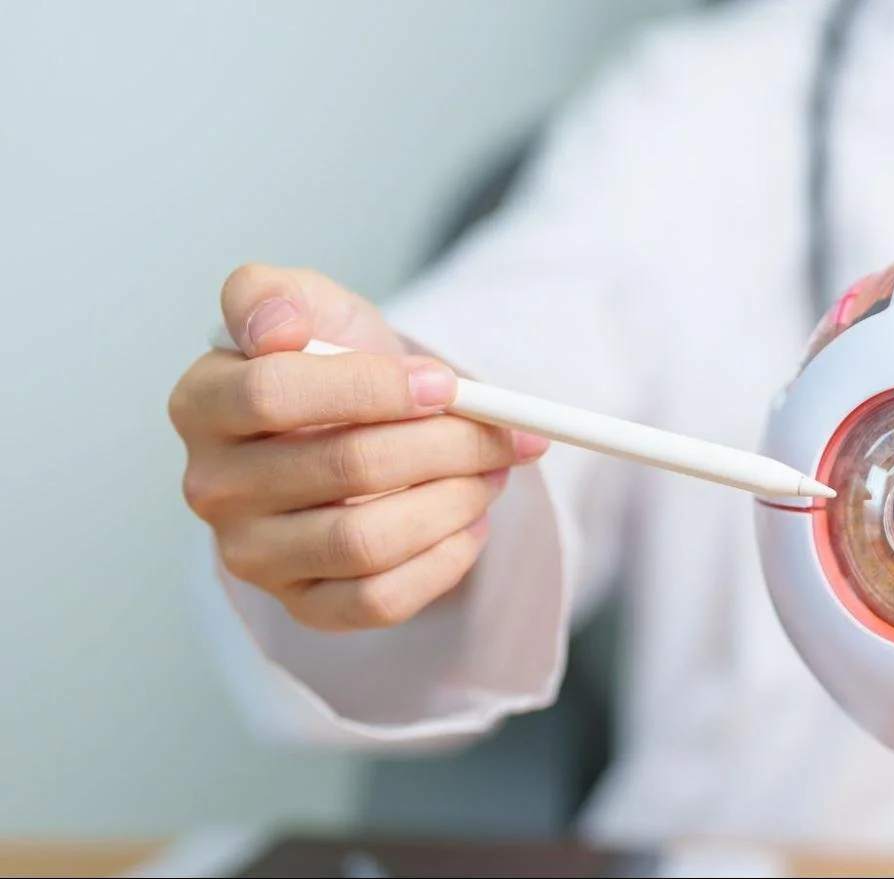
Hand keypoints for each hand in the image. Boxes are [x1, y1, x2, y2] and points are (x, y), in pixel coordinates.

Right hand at [169, 263, 548, 631]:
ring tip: (493, 470)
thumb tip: (278, 326)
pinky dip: (445, 560)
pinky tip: (470, 520)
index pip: (274, 394)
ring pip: (366, 540)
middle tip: (503, 430)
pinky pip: (380, 601)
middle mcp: (212, 487)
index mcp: (202, 404)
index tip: (445, 383)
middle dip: (446, 444)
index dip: (373, 387)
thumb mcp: (304, 303)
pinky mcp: (301, 605)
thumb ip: (274, 294)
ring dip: (454, 501)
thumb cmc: (328, 363)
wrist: (353, 426)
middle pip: (344, 467)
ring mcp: (252, 555)